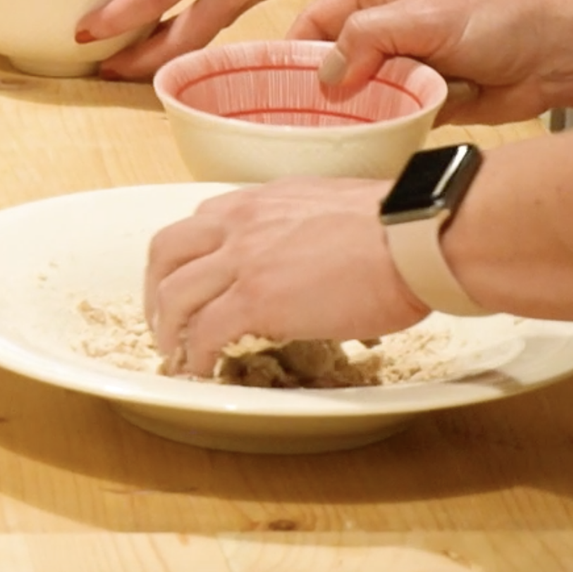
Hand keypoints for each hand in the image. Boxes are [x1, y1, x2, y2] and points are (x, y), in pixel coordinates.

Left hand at [80, 0, 372, 77]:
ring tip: (135, 46)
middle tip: (107, 67)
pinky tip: (181, 14)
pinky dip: (199, 22)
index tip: (86, 33)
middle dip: (140, 63)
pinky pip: (228, 13)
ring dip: (168, 46)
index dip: (116, 20)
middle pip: (183, 42)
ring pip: (206, 33)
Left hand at [144, 179, 427, 377]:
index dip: (182, 260)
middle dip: (156, 290)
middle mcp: (238, 224)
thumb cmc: (396, 225)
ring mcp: (242, 262)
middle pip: (166, 254)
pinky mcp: (257, 300)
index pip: (196, 226)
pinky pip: (205, 331)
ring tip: (175, 353)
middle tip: (163, 320)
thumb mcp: (325, 205)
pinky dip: (195, 354)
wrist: (415, 237)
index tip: (185, 283)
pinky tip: (201, 369)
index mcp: (256, 202)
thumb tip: (301, 249)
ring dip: (167, 328)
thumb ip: (294, 223)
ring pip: (175, 294)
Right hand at [293, 0, 572, 123]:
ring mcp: (404, 63)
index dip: (294, 48)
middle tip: (309, 113)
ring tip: (355, 121)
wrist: (560, 56)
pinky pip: (389, 115)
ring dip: (364, 106)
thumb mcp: (423, 17)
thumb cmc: (499, 19)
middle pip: (333, 59)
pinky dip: (393, 122)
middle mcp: (385, 25)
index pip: (317, 17)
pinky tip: (399, 123)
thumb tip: (327, 76)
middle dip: (327, 85)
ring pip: (360, 92)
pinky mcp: (422, 96)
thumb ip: (366, 37)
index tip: (275, 82)